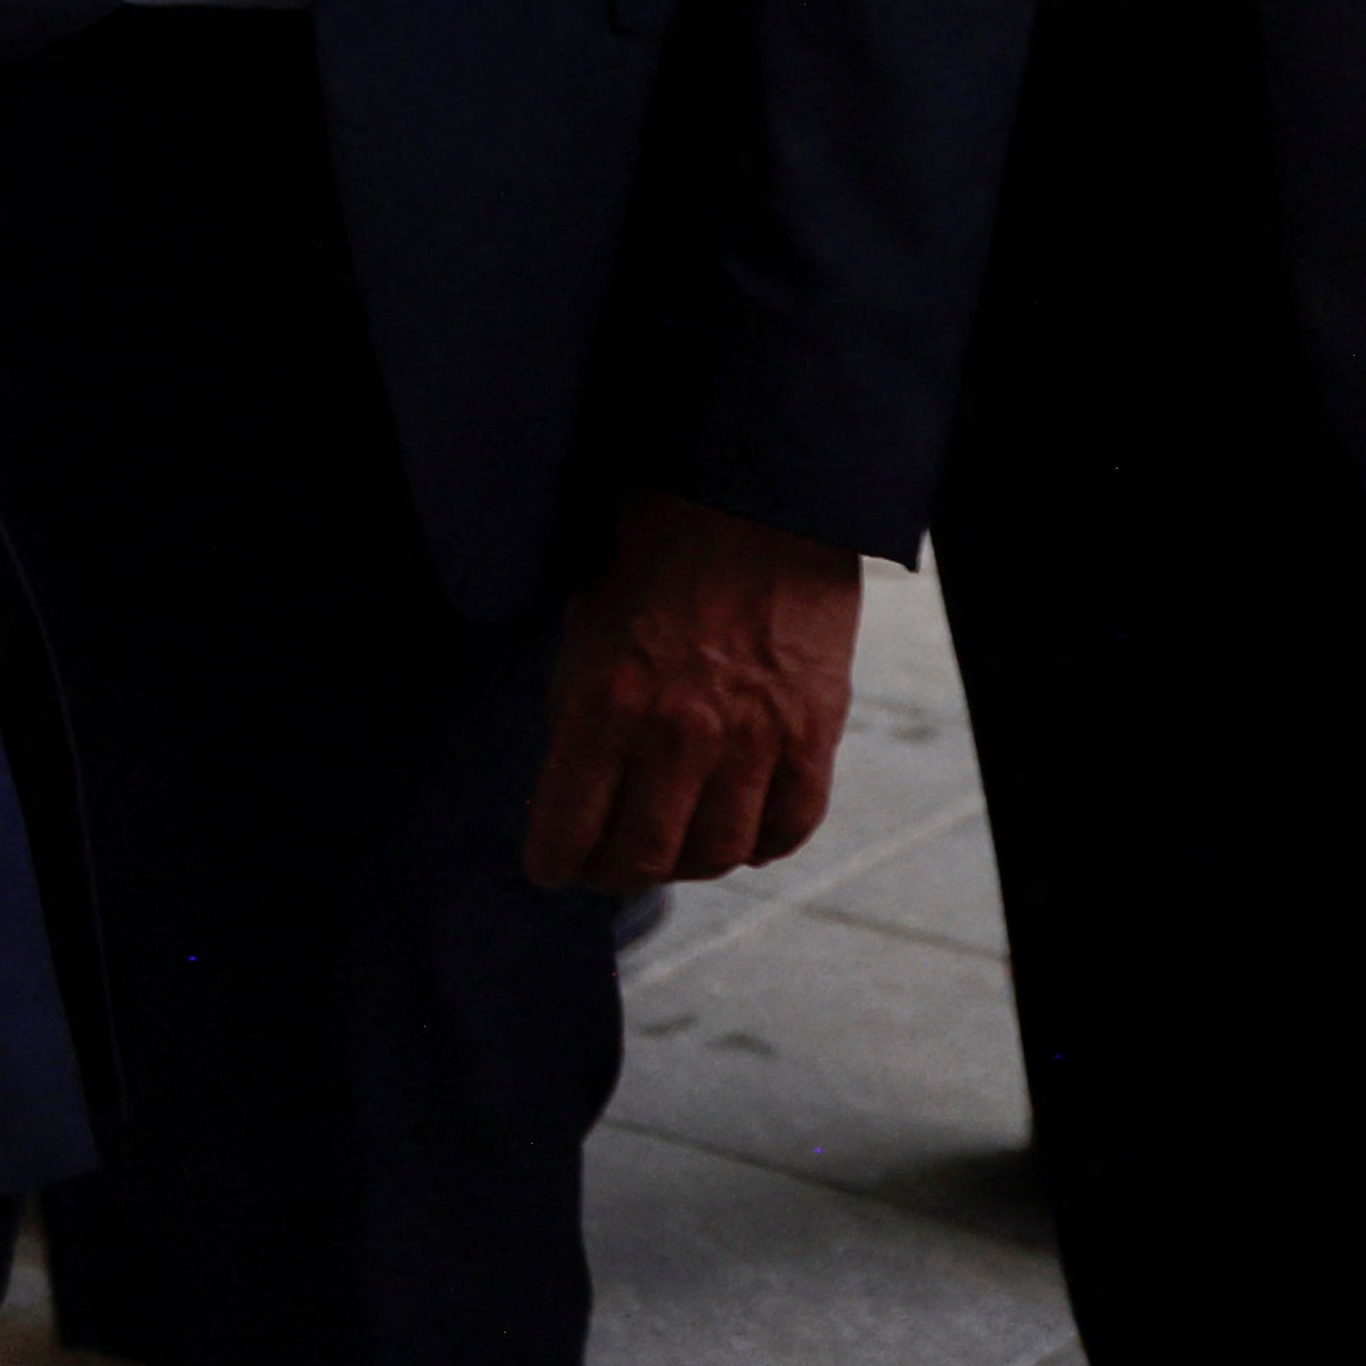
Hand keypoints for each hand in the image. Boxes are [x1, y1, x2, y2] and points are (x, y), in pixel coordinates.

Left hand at [524, 494, 863, 889]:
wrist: (752, 492)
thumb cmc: (651, 548)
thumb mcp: (585, 625)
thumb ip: (582, 711)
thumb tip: (576, 790)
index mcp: (601, 702)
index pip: (567, 828)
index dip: (554, 862)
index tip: (551, 867)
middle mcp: (675, 733)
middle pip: (644, 858)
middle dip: (614, 873)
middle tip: (607, 865)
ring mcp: (751, 738)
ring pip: (718, 854)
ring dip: (689, 863)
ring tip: (673, 847)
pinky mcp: (814, 730)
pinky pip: (791, 826)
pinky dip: (763, 843)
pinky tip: (742, 830)